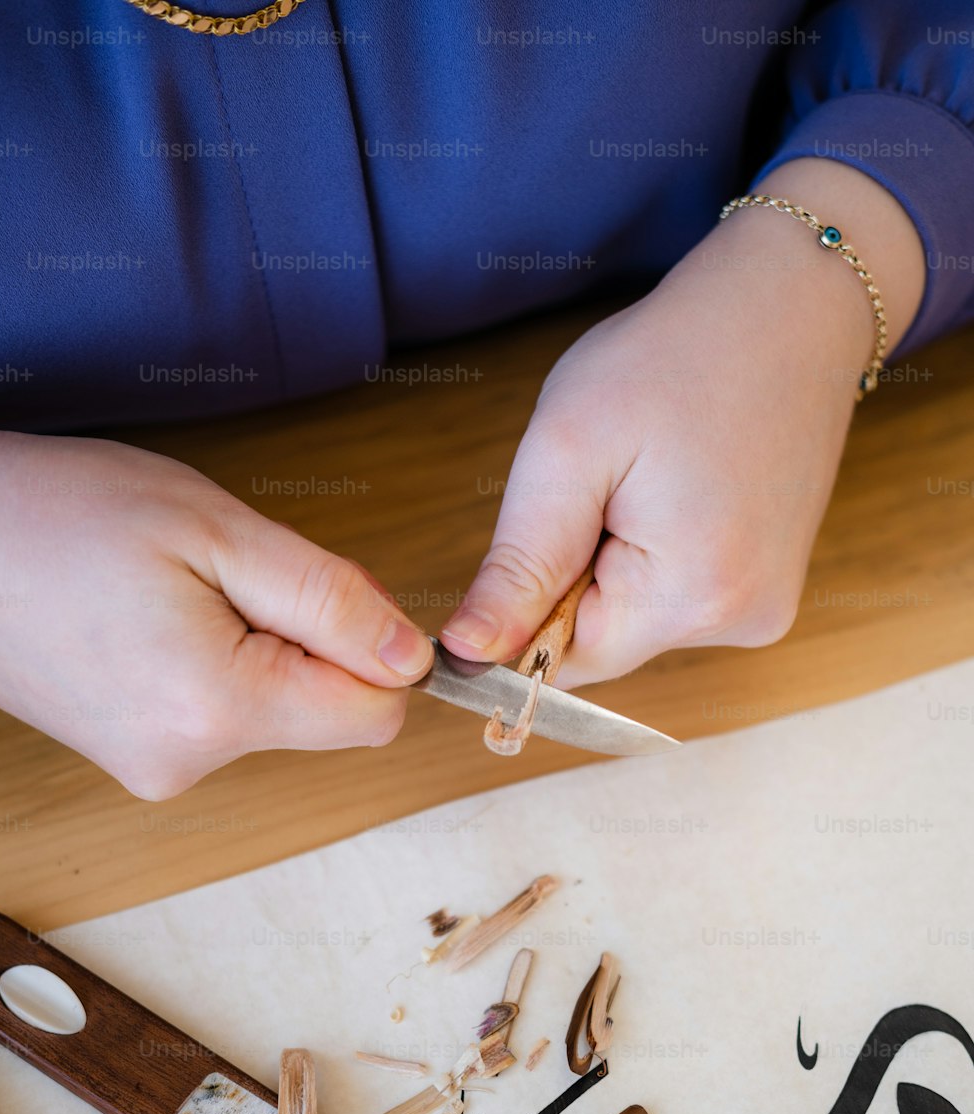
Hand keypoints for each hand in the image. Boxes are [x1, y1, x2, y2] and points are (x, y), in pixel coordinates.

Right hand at [0, 431, 433, 797]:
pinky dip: (216, 665)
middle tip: (225, 572)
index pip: (375, 717)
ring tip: (173, 592)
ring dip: (257, 648)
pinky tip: (152, 619)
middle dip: (306, 640)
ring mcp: (156, 768)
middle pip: (324, 714)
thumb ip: (329, 600)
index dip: (376, 649)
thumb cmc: (60, 515)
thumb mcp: (216, 531)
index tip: (324, 592)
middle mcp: (190, 762)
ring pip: (273, 711)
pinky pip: (222, 715)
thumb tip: (412, 657)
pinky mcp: (137, 758)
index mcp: (220, 709)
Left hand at [443, 160, 924, 686]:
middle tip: (606, 480)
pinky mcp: (770, 589)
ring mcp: (764, 609)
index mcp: (692, 594)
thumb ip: (517, 567)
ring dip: (613, 563)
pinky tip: (677, 488)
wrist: (790, 303)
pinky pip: (675, 599)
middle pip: (602, 643)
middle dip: (575, 576)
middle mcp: (741, 621)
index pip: (562, 667)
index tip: (542, 525)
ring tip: (650, 475)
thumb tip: (466, 655)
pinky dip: (653, 556)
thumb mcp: (569, 450)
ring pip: (635, 621)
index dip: (524, 612)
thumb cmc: (674, 356)